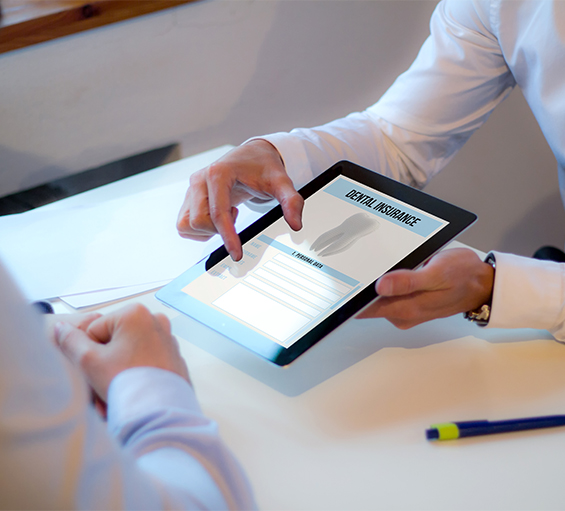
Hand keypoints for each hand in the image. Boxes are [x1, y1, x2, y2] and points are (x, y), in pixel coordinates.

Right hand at [54, 304, 189, 400]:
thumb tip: (61, 328)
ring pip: (128, 355)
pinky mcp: (173, 357)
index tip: (97, 371)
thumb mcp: (89, 361)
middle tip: (104, 388)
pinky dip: (136, 376)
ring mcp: (167, 339)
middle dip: (104, 367)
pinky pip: (146, 364)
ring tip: (117, 395)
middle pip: (113, 343)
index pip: (94, 331)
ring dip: (118, 374)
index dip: (90, 355)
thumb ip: (71, 341)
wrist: (161, 413)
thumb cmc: (126, 383)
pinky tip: (133, 394)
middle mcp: (155, 321)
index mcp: (135, 313)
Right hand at [177, 139, 303, 260]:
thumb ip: (291, 201)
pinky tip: (218, 217)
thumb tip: (295, 224)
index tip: (238, 254)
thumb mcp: (281, 182)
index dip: (227, 237)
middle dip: (219, 230)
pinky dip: (200, 229)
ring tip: (227, 215)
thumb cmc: (263, 167)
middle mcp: (199, 179)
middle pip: (199, 221)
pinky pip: (184, 224)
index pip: (218, 213)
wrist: (252, 156)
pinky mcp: (189, 197)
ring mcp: (191, 188)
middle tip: (237, 217)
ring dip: (207, 230)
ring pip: (187, 224)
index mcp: (218, 173)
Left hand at [357, 248, 493, 328]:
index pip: (367, 310)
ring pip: (378, 298)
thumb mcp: (437, 273)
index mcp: (407, 309)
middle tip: (353, 264)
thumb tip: (381, 286)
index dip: (352, 299)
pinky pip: (388, 295)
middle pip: (369, 304)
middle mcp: (402, 314)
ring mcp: (404, 310)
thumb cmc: (463, 276)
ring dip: (373, 283)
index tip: (341, 284)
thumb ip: (408, 281)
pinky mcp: (408, 303)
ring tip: (369, 263)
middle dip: (360, 286)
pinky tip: (387, 269)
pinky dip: (385, 283)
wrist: (482, 284)